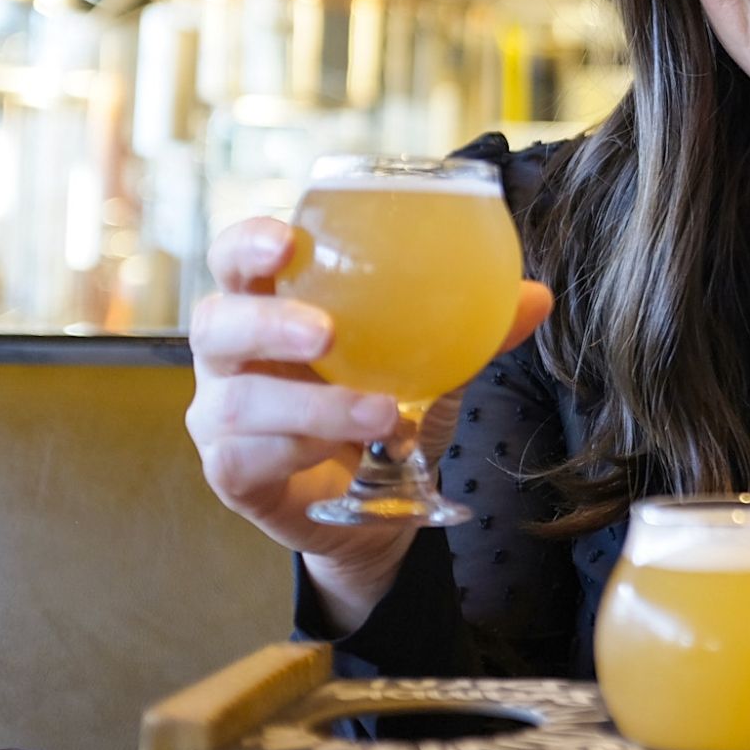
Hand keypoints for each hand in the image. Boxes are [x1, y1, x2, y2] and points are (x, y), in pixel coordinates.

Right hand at [185, 216, 552, 618]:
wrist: (379, 509)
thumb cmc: (388, 413)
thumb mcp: (435, 368)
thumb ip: (474, 330)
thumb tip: (535, 296)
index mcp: (275, 307)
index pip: (236, 259)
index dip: (248, 243)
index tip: (288, 240)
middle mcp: (234, 356)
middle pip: (214, 322)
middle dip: (266, 323)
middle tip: (325, 334)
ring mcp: (221, 416)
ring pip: (240, 401)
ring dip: (315, 406)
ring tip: (382, 412)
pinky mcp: (230, 473)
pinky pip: (245, 458)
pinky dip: (299, 453)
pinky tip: (340, 457)